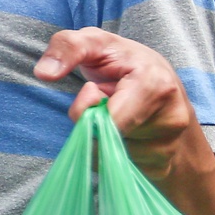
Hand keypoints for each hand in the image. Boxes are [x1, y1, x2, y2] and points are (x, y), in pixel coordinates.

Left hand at [33, 28, 204, 177]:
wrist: (166, 88)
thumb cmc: (125, 63)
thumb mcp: (97, 42)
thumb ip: (69, 47)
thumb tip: (43, 73)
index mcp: (155, 84)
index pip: (108, 122)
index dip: (88, 112)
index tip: (94, 92)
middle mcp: (171, 118)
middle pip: (105, 144)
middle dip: (94, 126)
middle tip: (108, 103)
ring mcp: (169, 146)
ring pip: (109, 161)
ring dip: (102, 140)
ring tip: (119, 116)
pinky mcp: (164, 166)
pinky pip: (120, 171)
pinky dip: (113, 154)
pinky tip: (126, 133)